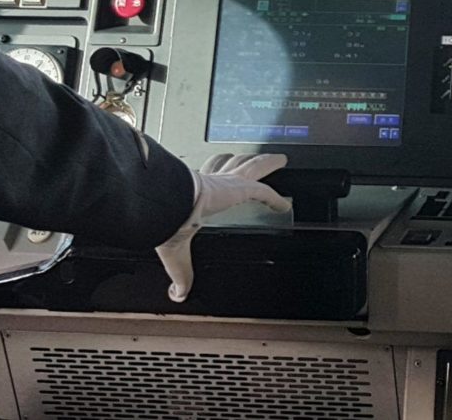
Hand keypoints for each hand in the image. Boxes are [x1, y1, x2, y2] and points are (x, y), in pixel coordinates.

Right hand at [155, 153, 292, 301]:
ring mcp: (228, 183)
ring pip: (252, 167)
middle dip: (246, 159)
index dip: (216, 173)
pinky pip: (264, 191)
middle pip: (233, 164)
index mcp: (196, 192)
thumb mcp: (175, 249)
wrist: (168, 204)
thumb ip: (181, 272)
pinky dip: (275, 198)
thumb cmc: (166, 217)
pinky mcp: (239, 188)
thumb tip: (177, 293)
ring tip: (278, 160)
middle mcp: (213, 182)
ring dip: (266, 163)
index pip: (209, 177)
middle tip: (257, 159)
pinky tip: (285, 204)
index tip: (220, 176)